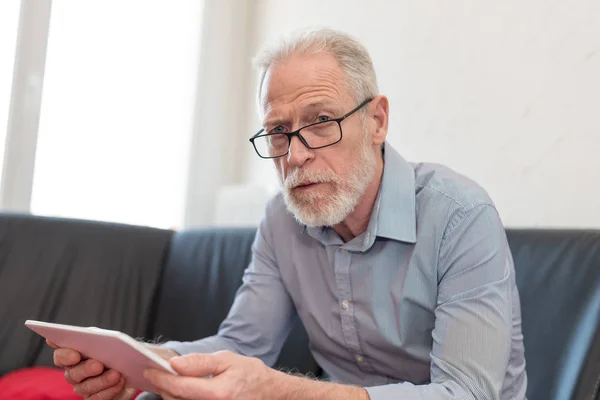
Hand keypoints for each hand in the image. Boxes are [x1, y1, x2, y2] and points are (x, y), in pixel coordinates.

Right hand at [49, 339, 176, 398]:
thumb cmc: (116, 350)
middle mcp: (74, 373)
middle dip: (86, 369)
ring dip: (101, 381)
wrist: (131, 368)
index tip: (75, 354)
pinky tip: (120, 383)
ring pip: (85, 387)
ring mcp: (83, 387)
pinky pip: (97, 399)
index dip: (64, 355)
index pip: (61, 356)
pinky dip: (109, 390)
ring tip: (116, 374)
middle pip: (72, 373)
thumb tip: (95, 334)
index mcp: (74, 355)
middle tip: (98, 365)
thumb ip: (99, 336)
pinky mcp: (94, 398)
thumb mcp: (109, 340)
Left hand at [144, 351, 275, 399]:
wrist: (269, 393)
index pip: (181, 386)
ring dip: (172, 394)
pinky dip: (182, 399)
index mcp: (218, 393)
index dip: (162, 378)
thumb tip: (176, 364)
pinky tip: (182, 390)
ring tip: (170, 381)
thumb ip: (200, 362)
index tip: (150, 371)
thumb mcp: (228, 360)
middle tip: (158, 373)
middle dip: (165, 386)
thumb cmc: (250, 375)